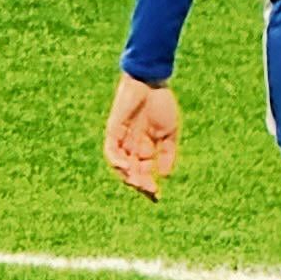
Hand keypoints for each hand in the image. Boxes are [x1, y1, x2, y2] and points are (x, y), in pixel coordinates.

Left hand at [104, 73, 180, 199]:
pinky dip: (117, 161)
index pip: (144, 173)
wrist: (151, 83)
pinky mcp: (113, 131)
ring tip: (138, 183)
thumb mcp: (169, 133)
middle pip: (132, 172)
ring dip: (128, 176)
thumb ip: (167, 154)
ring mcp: (121, 140)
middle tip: (150, 191)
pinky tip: (128, 167)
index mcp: (146, 148)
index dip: (149, 185)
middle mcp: (132, 147)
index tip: (157, 196)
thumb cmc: (161, 104)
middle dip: (140, 184)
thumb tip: (165, 176)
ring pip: (120, 166)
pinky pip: (111, 151)